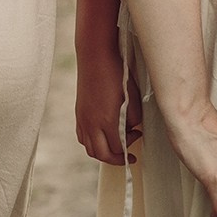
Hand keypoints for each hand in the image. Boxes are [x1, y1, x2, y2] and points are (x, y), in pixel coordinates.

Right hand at [75, 45, 140, 165]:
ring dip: (103, 152)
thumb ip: (134, 118)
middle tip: (128, 155)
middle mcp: (92, 123)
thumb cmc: (116, 74)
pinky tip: (102, 135)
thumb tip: (132, 128)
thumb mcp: (133, 97)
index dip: (131, 145)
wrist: (95, 57)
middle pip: (102, 154)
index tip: (138, 135)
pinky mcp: (78, 113)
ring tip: (115, 146)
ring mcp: (83, 119)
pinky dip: (92, 143)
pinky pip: (82, 138)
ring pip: (90, 149)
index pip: (119, 147)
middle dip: (117, 159)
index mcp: (107, 120)